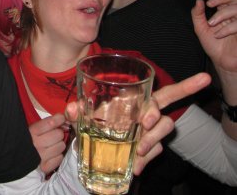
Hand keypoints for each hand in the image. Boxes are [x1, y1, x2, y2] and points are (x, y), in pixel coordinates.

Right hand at [29, 114, 66, 174]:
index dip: (60, 119)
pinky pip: (59, 158)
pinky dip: (57, 156)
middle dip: (58, 133)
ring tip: (51, 145)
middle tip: (53, 135)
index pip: (51, 123)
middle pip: (59, 134)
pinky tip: (51, 154)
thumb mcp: (32, 127)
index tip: (61, 119)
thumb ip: (47, 122)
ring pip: (61, 146)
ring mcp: (40, 156)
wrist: (16, 155)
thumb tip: (64, 119)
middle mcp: (36, 144)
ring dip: (58, 145)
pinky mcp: (44, 167)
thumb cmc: (27, 139)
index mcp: (32, 131)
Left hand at [65, 72, 210, 174]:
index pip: (165, 91)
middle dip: (159, 116)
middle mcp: (147, 114)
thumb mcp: (82, 116)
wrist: (91, 147)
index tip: (172, 99)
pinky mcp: (149, 148)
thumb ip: (76, 110)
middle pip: (166, 111)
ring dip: (151, 140)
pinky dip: (144, 160)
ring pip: (164, 130)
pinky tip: (135, 166)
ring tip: (138, 150)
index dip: (183, 89)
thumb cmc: (92, 123)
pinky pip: (155, 152)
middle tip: (145, 124)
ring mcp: (150, 132)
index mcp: (136, 100)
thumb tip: (71, 108)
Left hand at [192, 0, 236, 72]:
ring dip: (222, 14)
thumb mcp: (201, 29)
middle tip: (209, 4)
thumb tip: (198, 0)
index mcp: (224, 11)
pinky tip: (219, 34)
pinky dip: (228, 28)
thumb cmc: (214, 46)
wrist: (223, 62)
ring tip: (212, 24)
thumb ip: (198, 14)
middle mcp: (234, 14)